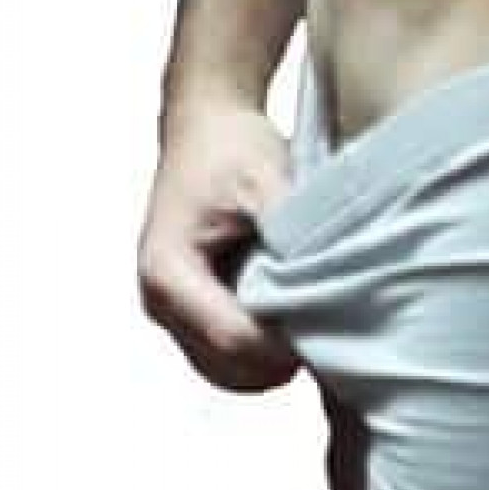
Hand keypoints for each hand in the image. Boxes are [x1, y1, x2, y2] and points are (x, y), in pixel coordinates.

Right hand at [137, 96, 300, 393]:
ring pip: (226, 369)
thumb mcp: (265, 176)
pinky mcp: (187, 306)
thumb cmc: (229, 143)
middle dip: (278, 355)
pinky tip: (292, 313)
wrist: (206, 119)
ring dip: (269, 355)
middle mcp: (159, 300)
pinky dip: (259, 345)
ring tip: (313, 317)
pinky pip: (225, 352)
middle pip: (226, 367)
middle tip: (328, 326)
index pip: (231, 338)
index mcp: (168, 271)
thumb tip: (324, 277)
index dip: (283, 343)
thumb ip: (288, 230)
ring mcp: (170, 309)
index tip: (329, 324)